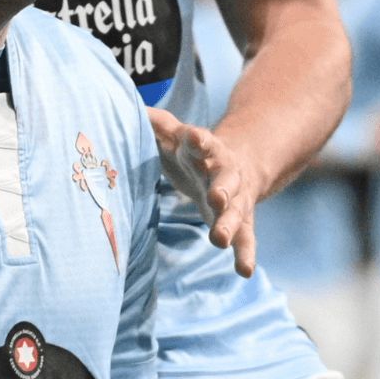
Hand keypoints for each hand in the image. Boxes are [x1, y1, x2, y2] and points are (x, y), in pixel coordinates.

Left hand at [149, 109, 256, 277]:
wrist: (239, 164)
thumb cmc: (196, 152)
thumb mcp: (177, 136)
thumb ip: (158, 124)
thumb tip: (133, 107)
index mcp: (208, 151)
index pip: (204, 143)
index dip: (199, 141)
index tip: (195, 138)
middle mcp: (226, 174)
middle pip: (226, 180)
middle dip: (221, 188)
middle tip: (216, 198)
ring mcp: (236, 200)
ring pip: (236, 212)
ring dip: (228, 224)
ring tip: (220, 239)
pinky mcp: (241, 222)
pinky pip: (246, 238)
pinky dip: (245, 254)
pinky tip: (245, 271)